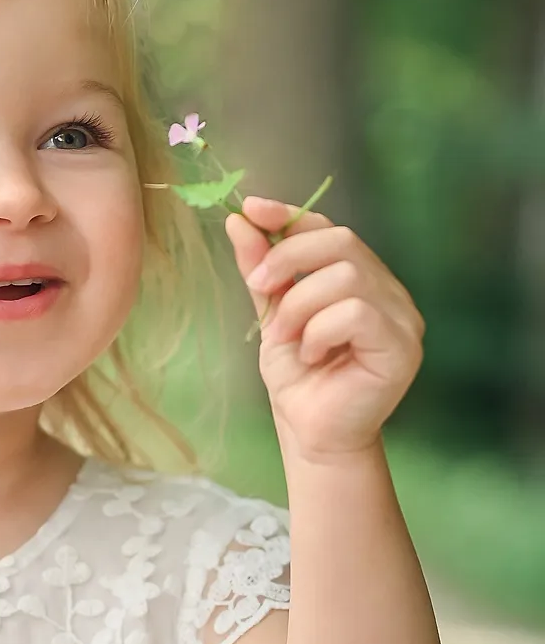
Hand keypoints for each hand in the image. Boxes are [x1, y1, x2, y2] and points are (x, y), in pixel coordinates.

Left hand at [226, 194, 426, 462]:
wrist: (309, 434)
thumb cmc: (300, 380)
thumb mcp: (271, 316)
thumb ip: (262, 272)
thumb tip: (240, 221)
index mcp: (362, 279)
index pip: (331, 230)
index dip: (291, 216)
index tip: (251, 210)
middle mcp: (389, 292)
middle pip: (342, 242)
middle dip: (289, 258)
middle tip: (259, 286)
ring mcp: (402, 318)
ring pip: (347, 277)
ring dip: (300, 305)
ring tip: (288, 338)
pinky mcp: (403, 347)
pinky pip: (357, 313)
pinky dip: (321, 331)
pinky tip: (314, 356)